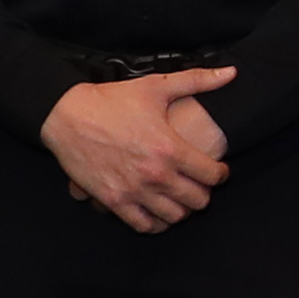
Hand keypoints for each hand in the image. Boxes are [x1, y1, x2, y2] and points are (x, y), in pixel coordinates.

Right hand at [40, 69, 235, 233]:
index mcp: (170, 148)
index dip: (221, 174)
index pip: (213, 175)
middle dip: (204, 193)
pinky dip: (155, 223)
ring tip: (180, 199)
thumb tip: (232, 72)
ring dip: (182, 209)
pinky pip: (143, 225)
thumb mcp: (156, 87)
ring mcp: (134, 191)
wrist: (66, 114)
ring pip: (174, 216)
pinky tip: (157, 213)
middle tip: (200, 186)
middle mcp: (155, 174)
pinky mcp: (112, 201)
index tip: (218, 171)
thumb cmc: (112, 100)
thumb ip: (198, 81)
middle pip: (198, 200)